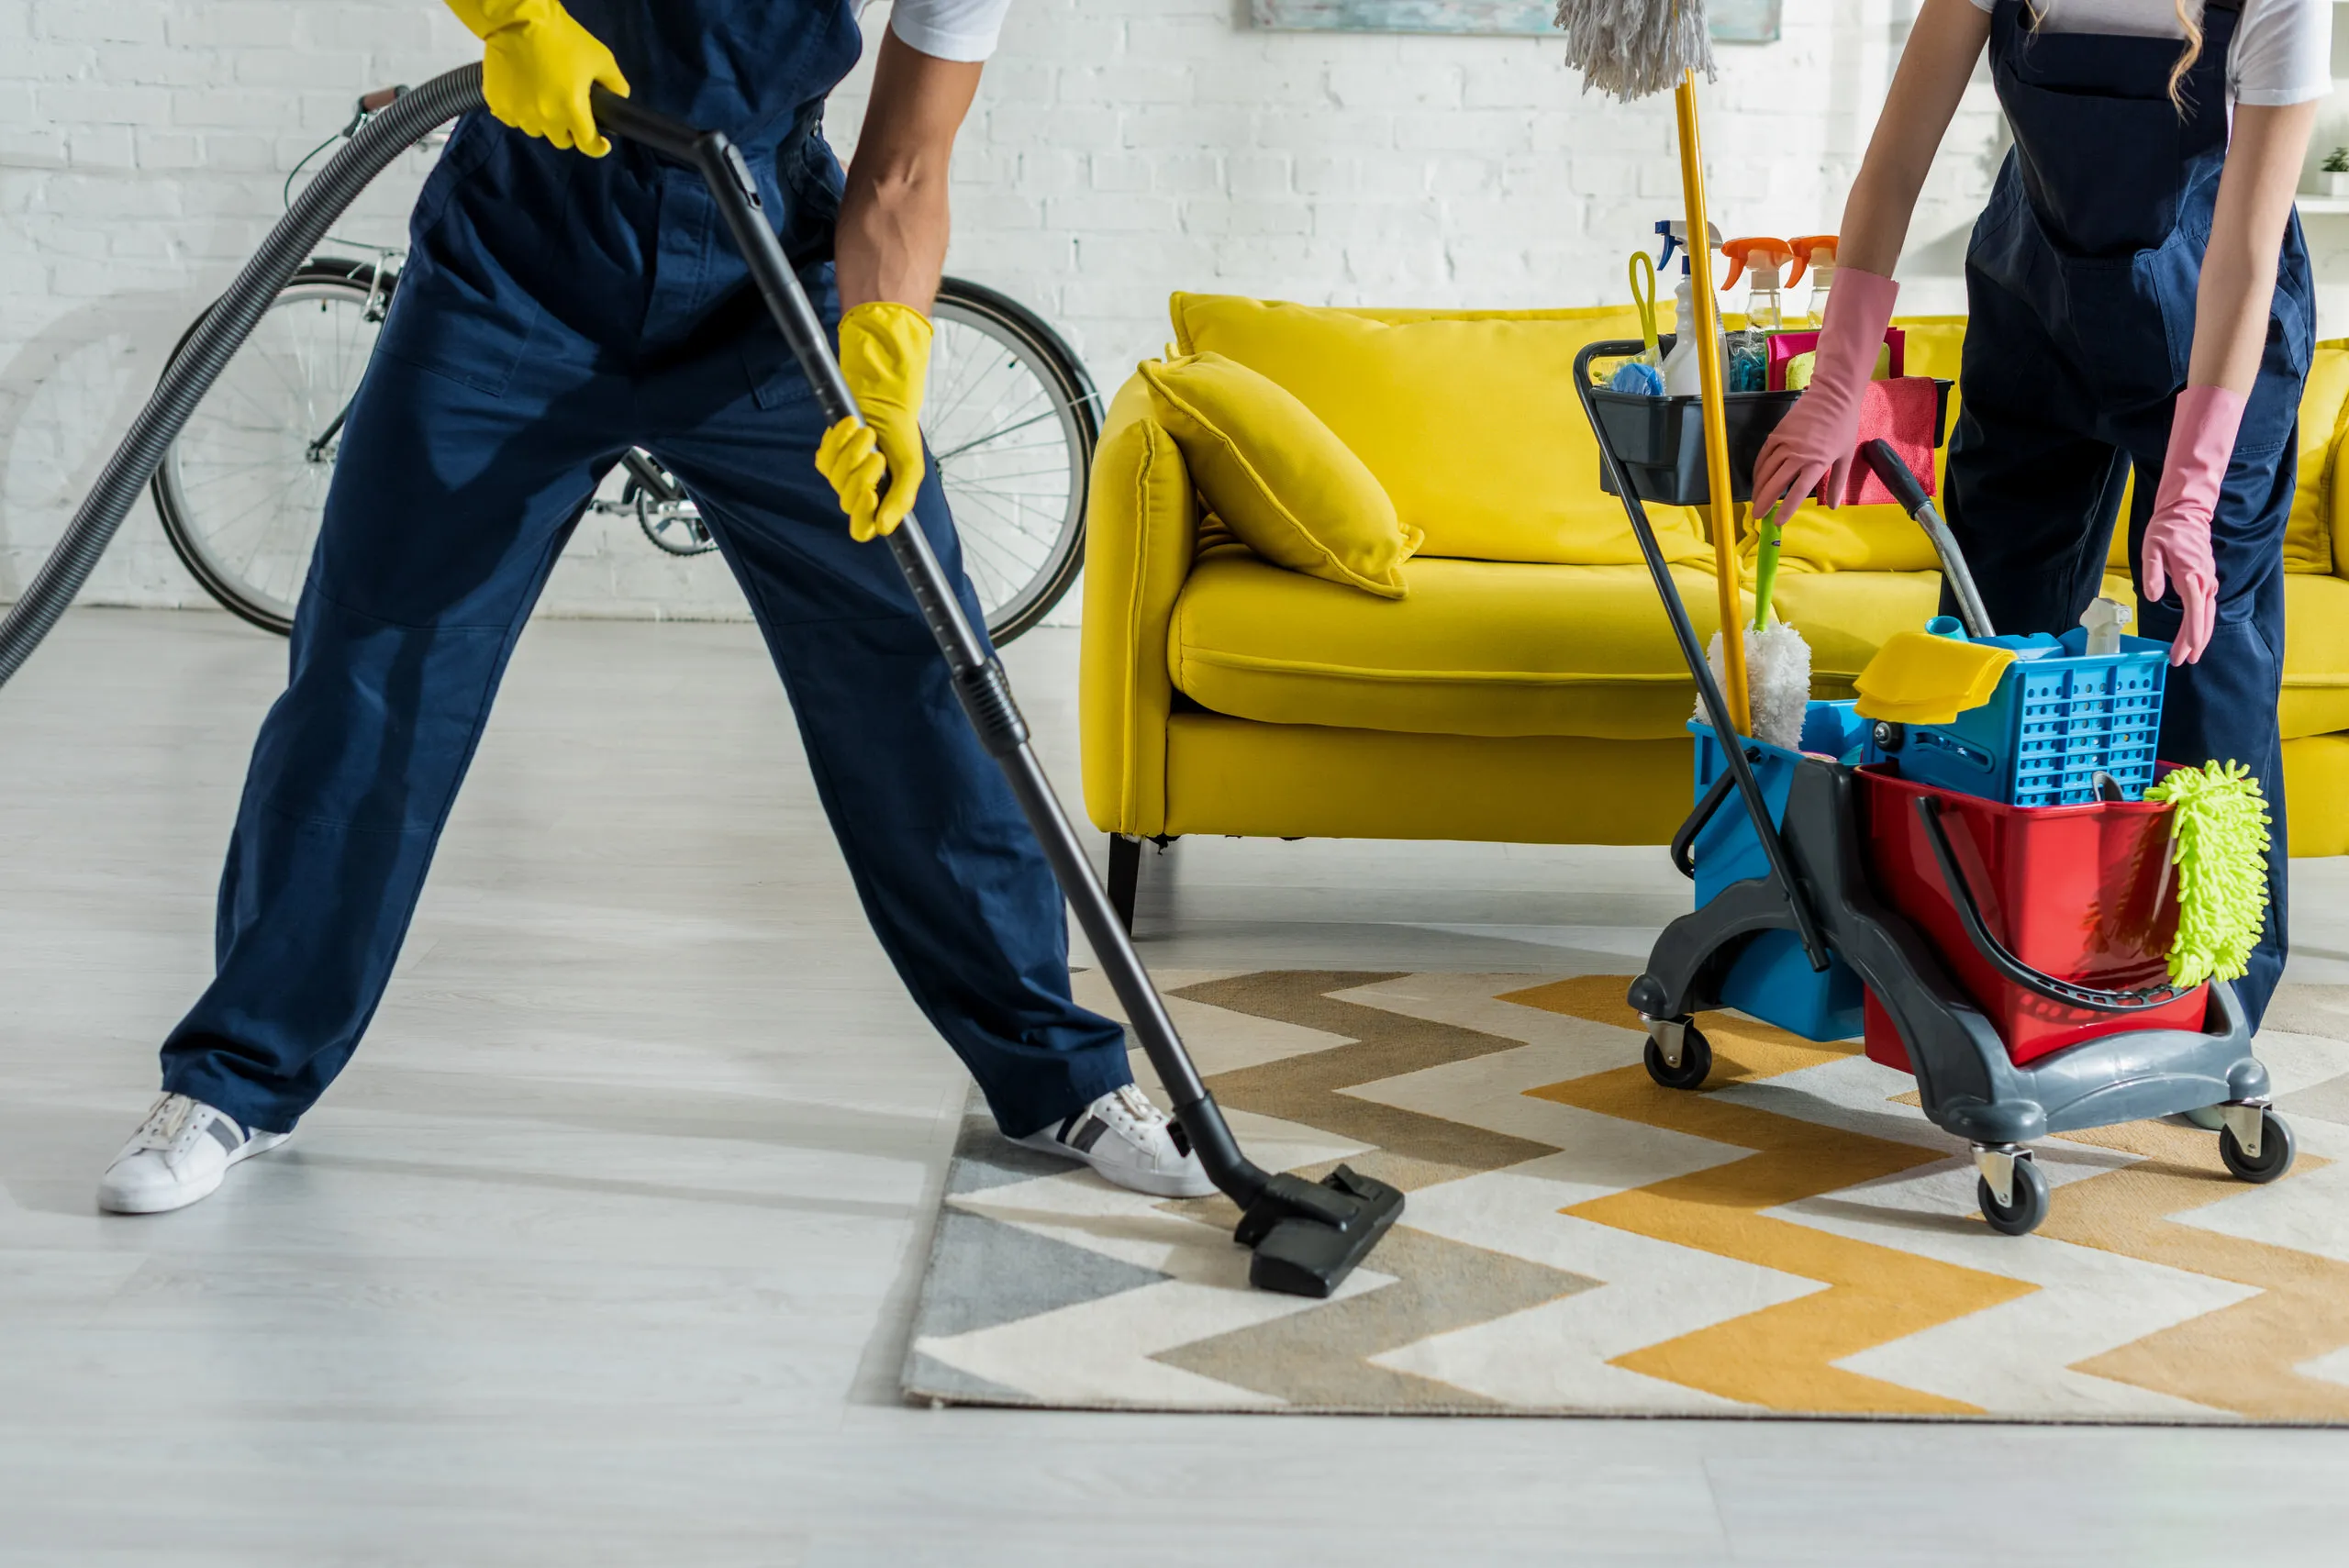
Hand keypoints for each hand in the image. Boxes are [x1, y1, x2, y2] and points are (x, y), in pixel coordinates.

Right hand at [444, 0, 628, 155]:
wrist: (518, 19)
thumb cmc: (562, 37)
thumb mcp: (600, 58)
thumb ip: (615, 84)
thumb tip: (620, 99)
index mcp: (572, 110)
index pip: (588, 145)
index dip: (597, 146)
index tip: (601, 142)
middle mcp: (545, 118)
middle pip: (561, 140)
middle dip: (569, 130)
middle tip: (569, 111)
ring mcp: (519, 112)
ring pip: (535, 130)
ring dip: (543, 121)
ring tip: (544, 100)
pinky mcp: (497, 102)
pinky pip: (511, 118)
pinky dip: (519, 112)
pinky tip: (523, 96)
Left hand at [816, 302, 932, 541]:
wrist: (884, 401)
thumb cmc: (900, 436)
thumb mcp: (911, 469)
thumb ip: (901, 499)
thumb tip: (884, 529)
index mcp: (880, 502)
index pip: (863, 529)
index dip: (863, 516)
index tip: (871, 494)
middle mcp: (857, 494)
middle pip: (848, 502)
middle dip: (863, 475)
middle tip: (878, 454)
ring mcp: (839, 477)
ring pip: (835, 479)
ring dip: (853, 453)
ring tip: (868, 433)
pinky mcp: (826, 458)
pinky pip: (825, 458)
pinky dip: (838, 440)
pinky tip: (852, 426)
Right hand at [1749, 266, 1899, 513]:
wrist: (1833, 395)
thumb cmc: (1844, 426)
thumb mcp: (1846, 456)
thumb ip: (1838, 482)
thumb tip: (1834, 507)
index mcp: (1817, 462)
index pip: (1797, 491)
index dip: (1786, 509)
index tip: (1778, 522)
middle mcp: (1798, 454)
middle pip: (1775, 483)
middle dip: (1764, 502)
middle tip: (1758, 517)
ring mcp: (1785, 443)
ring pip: (1765, 471)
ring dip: (1759, 488)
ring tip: (1756, 502)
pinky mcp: (1777, 434)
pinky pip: (1763, 456)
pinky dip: (1758, 470)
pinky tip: (1758, 480)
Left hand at [2143, 384, 2242, 665]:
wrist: (2186, 512)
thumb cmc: (2167, 529)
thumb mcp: (2151, 548)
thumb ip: (2152, 573)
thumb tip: (2154, 598)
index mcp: (2191, 575)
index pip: (2195, 612)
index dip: (2190, 636)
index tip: (2184, 653)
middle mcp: (2204, 580)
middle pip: (2203, 618)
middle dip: (2195, 642)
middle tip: (2185, 662)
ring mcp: (2207, 580)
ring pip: (2206, 613)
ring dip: (2199, 634)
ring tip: (2189, 654)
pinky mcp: (2204, 578)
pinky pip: (2204, 605)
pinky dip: (2200, 621)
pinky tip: (2193, 633)